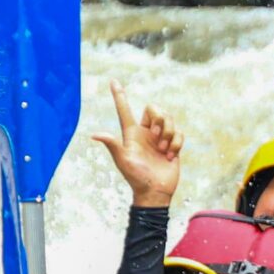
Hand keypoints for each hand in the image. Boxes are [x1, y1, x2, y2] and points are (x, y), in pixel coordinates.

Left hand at [89, 80, 182, 207]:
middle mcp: (146, 132)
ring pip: (169, 119)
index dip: (119, 95)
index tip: (113, 81)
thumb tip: (94, 135)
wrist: (155, 192)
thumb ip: (112, 145)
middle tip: (155, 137)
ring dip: (168, 134)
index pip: (124, 110)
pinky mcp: (173, 144)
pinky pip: (180, 133)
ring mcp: (160, 138)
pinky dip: (176, 143)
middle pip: (155, 108)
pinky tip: (170, 156)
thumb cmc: (136, 177)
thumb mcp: (123, 160)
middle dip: (159, 119)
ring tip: (162, 150)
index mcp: (131, 133)